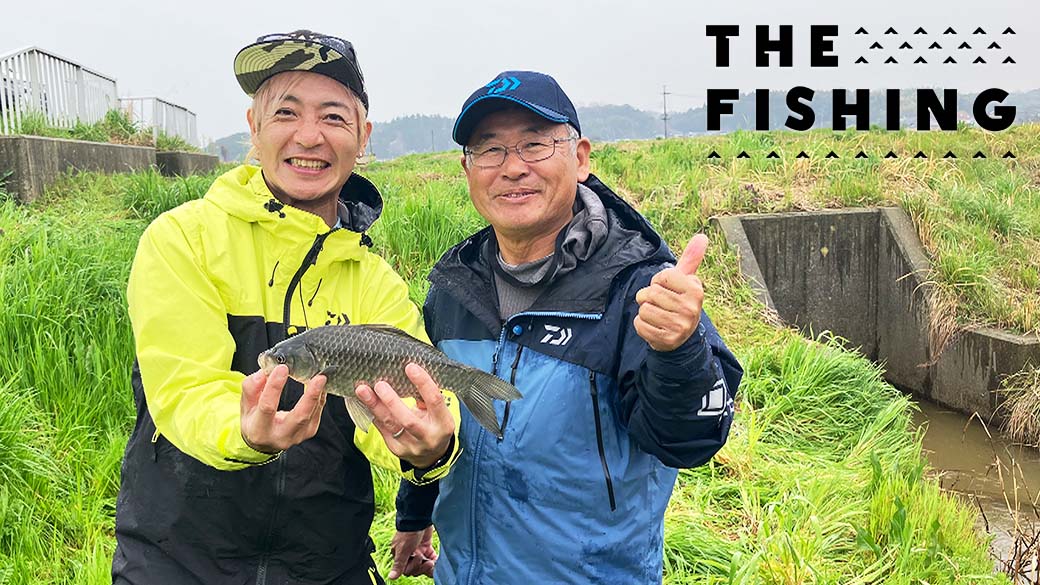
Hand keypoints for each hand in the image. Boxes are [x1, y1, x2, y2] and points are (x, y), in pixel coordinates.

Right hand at [240, 364, 326, 452]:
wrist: (264, 441)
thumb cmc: (254, 420)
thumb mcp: (246, 405)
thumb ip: (251, 388)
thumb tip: (263, 373)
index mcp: (259, 430)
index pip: (268, 407)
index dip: (274, 387)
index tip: (282, 368)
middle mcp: (280, 436)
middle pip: (299, 416)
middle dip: (310, 396)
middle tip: (318, 378)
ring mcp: (297, 436)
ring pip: (311, 415)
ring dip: (317, 394)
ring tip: (321, 377)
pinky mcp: (308, 432)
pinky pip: (317, 413)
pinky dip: (320, 398)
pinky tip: (320, 386)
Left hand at [355, 363, 454, 468]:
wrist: (432, 456)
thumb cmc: (435, 425)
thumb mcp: (439, 412)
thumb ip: (426, 398)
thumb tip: (407, 375)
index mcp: (443, 423)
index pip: (434, 400)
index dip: (423, 383)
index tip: (410, 367)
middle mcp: (428, 436)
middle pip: (408, 419)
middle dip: (392, 401)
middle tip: (379, 384)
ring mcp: (411, 445)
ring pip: (391, 425)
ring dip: (375, 406)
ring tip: (363, 391)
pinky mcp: (397, 449)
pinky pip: (382, 430)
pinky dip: (373, 414)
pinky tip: (364, 402)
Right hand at [388, 526, 436, 578]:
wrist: (419, 518)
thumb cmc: (408, 532)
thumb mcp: (403, 549)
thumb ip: (399, 564)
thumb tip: (391, 577)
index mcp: (400, 556)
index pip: (407, 570)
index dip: (415, 568)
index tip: (420, 559)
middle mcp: (409, 555)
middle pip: (416, 569)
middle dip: (422, 567)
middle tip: (429, 563)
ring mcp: (418, 551)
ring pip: (424, 565)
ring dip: (429, 566)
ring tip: (434, 563)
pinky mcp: (426, 547)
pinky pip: (430, 558)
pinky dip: (434, 560)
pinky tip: (438, 561)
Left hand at [634, 234, 707, 351]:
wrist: (683, 337)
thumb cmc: (681, 301)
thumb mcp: (686, 280)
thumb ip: (691, 258)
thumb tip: (702, 236)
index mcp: (695, 290)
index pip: (662, 277)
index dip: (659, 281)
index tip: (667, 289)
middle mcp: (690, 308)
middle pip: (651, 293)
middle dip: (649, 297)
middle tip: (660, 304)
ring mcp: (680, 326)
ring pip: (644, 309)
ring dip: (645, 312)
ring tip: (658, 315)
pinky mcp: (667, 340)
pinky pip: (640, 325)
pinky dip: (642, 325)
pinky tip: (654, 327)